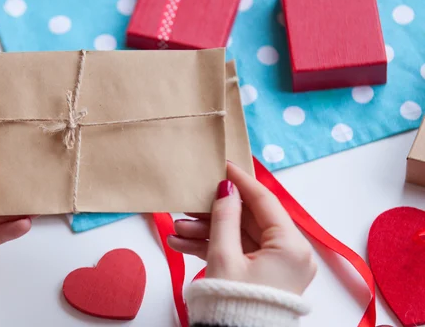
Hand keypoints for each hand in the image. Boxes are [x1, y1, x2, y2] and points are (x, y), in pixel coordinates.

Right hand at [168, 162, 316, 294]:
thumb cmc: (234, 304)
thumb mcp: (224, 256)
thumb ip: (224, 217)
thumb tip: (226, 187)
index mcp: (291, 247)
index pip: (264, 201)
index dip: (241, 181)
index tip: (222, 163)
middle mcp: (288, 254)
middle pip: (248, 219)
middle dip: (214, 211)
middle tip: (190, 200)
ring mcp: (274, 266)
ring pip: (237, 236)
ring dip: (206, 230)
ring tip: (177, 228)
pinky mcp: (259, 276)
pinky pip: (235, 252)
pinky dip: (211, 247)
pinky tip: (182, 242)